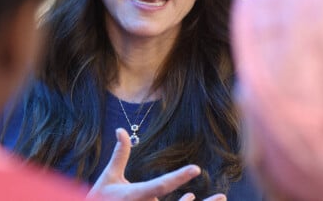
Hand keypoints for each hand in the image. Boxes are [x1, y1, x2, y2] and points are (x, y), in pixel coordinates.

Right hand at [86, 128, 225, 200]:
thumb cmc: (99, 198)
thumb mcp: (108, 176)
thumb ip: (119, 154)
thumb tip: (121, 129)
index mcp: (134, 197)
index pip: (160, 186)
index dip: (178, 177)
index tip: (195, 169)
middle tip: (223, 196)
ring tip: (221, 198)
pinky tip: (191, 199)